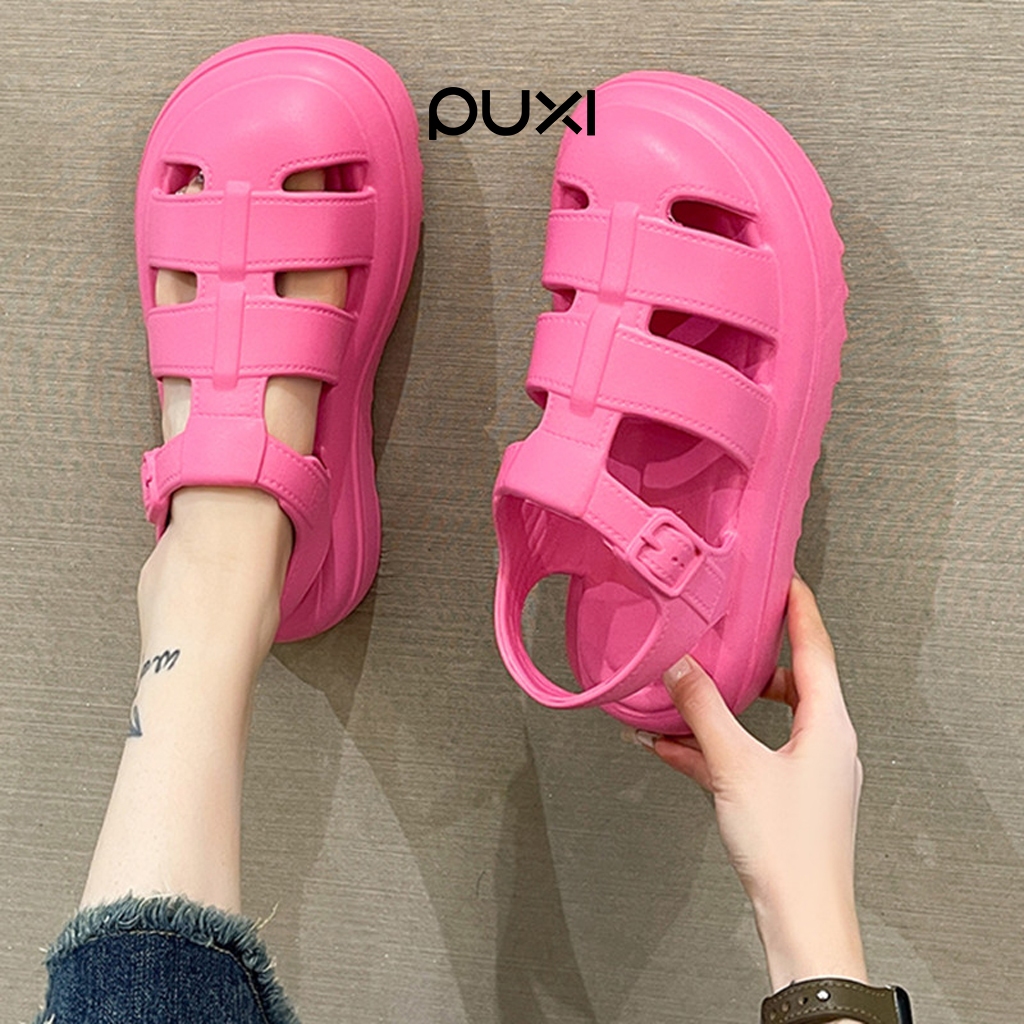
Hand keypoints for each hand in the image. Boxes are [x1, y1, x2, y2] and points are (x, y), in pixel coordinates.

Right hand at [653, 577, 866, 989]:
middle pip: (790, 681)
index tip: (785, 579)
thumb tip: (679, 666)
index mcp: (827, 725)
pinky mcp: (786, 798)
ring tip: (684, 690)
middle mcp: (824, 743)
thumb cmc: (788, 849)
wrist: (800, 920)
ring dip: (722, 706)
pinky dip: (713, 745)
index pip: (815, 649)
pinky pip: (747, 755)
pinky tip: (671, 744)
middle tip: (729, 628)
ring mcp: (806, 772)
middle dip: (753, 657)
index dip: (799, 610)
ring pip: (763, 721)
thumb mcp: (735, 766)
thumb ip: (702, 710)